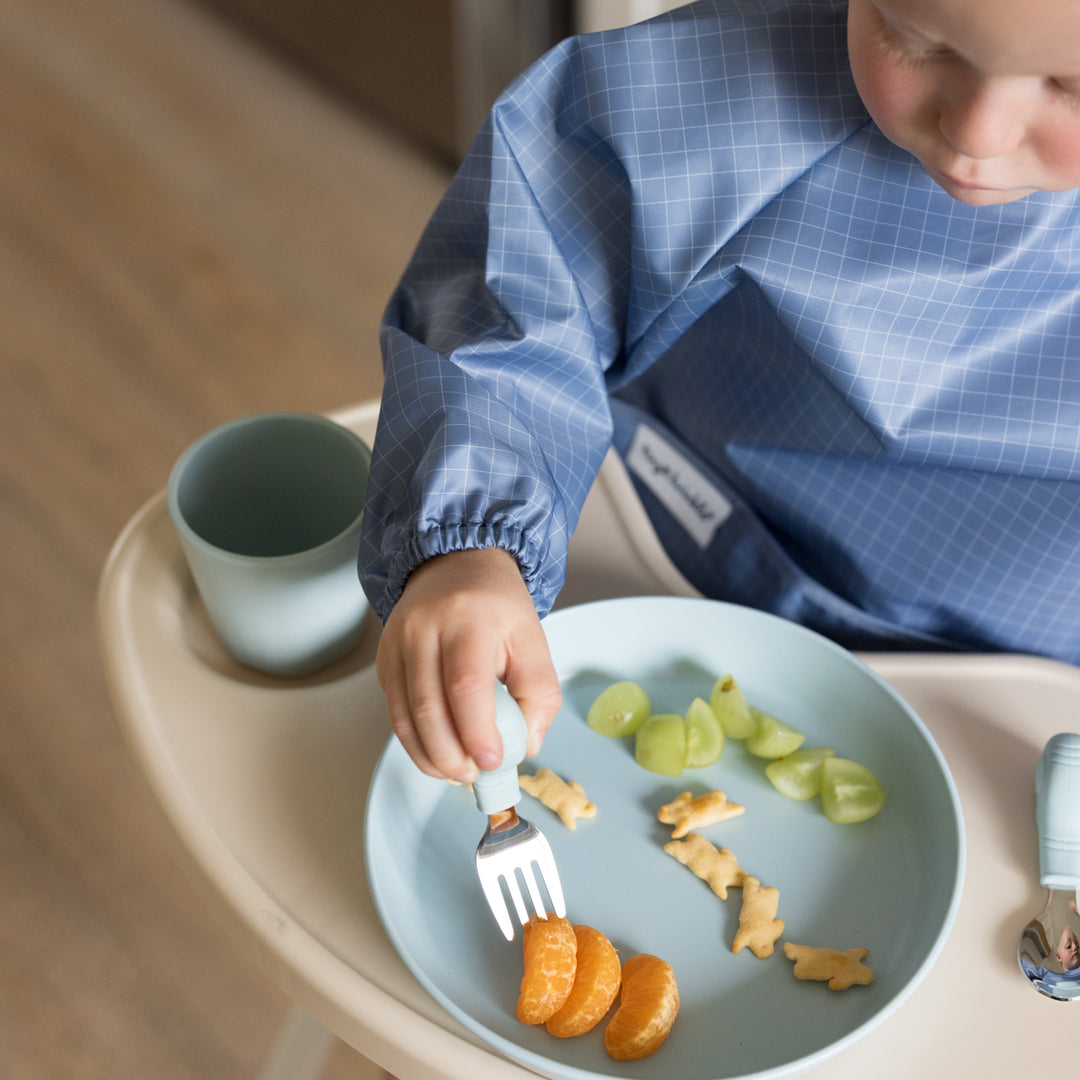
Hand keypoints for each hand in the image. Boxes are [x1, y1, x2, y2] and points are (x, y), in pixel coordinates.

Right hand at [375, 547, 561, 781]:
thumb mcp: (532, 638)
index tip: (493, 761)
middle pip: (428, 705)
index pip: (465, 684)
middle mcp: (424, 628)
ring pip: (404, 714)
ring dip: (430, 755)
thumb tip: (526, 743)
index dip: (476, 731)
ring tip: (457, 772)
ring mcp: (397, 643)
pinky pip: (394, 710)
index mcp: (468, 619)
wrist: (455, 564)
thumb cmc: (496, 604)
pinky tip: (436, 753)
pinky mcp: (384, 659)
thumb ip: (538, 691)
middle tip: (475, 774)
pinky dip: (414, 741)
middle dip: (450, 753)